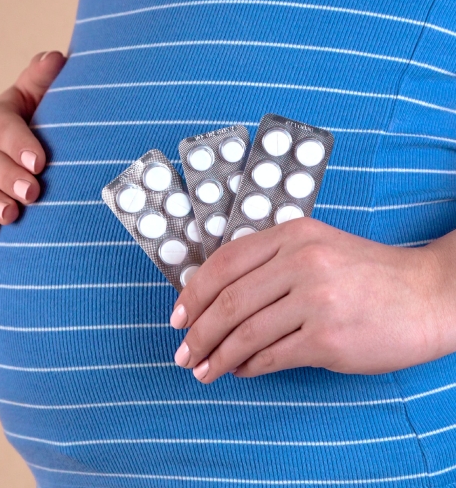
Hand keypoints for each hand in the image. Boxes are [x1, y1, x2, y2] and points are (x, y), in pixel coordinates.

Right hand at [0, 51, 65, 239]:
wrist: (28, 158)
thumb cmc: (40, 128)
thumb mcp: (39, 104)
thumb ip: (42, 84)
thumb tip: (54, 58)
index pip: (0, 124)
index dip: (17, 142)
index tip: (40, 162)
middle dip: (6, 177)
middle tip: (32, 192)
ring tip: (11, 215)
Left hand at [170, 218, 450, 382]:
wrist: (427, 294)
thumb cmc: (368, 273)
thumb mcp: (318, 249)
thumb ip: (270, 267)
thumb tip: (219, 307)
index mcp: (294, 235)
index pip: (225, 262)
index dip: (194, 292)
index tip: (178, 316)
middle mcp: (302, 262)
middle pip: (228, 301)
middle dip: (197, 332)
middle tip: (183, 352)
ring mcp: (315, 301)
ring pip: (244, 333)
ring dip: (216, 356)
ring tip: (202, 370)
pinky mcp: (328, 339)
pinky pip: (271, 357)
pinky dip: (247, 367)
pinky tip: (239, 370)